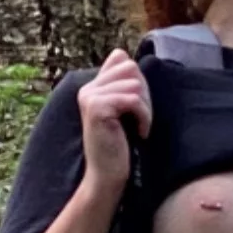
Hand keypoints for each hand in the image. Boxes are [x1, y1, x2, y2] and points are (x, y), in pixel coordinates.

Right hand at [74, 48, 150, 196]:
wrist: (107, 175)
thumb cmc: (121, 145)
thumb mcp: (124, 111)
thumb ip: (124, 85)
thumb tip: (127, 58)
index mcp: (92, 86)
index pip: (122, 58)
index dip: (139, 81)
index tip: (137, 107)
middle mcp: (87, 88)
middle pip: (130, 67)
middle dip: (145, 93)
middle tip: (141, 118)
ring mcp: (89, 96)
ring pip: (135, 84)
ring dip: (146, 108)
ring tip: (139, 126)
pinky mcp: (96, 108)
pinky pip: (133, 100)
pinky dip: (144, 117)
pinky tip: (140, 133)